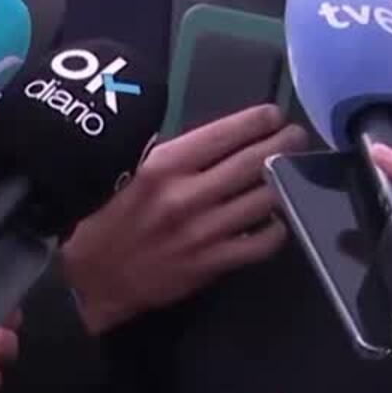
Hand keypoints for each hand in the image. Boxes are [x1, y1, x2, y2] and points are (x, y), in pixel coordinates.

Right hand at [62, 106, 307, 333]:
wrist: (93, 278)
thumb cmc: (110, 218)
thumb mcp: (134, 173)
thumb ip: (176, 157)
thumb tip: (222, 139)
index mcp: (164, 166)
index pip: (222, 135)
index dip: (255, 121)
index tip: (273, 114)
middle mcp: (187, 195)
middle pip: (251, 163)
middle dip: (282, 145)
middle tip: (297, 136)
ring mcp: (203, 232)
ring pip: (263, 200)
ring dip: (285, 181)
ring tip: (295, 169)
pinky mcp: (212, 264)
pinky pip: (260, 243)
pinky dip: (277, 228)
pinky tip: (279, 217)